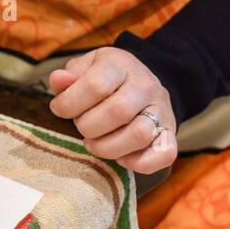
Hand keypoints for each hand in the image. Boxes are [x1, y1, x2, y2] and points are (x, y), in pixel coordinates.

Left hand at [48, 47, 177, 174]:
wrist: (141, 83)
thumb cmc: (104, 79)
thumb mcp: (84, 68)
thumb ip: (69, 76)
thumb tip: (58, 80)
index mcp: (121, 65)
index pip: (96, 86)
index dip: (70, 104)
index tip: (60, 109)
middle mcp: (146, 85)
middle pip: (118, 111)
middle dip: (88, 126)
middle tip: (82, 126)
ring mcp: (162, 110)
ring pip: (140, 134)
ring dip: (108, 147)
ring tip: (94, 143)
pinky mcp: (171, 134)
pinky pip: (164, 155)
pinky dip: (137, 163)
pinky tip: (120, 156)